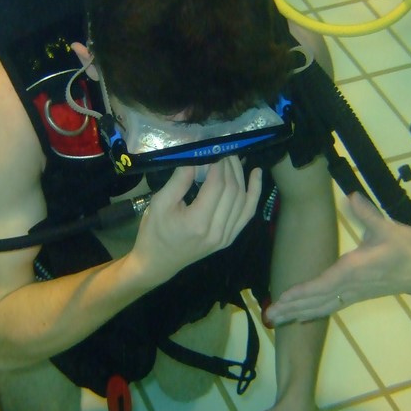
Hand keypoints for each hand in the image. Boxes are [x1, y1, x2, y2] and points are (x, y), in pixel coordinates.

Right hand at [130, 157, 262, 284]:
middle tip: (221, 147)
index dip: (218, 163)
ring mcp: (226, 237)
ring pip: (243, 199)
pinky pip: (248, 212)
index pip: (217, 185)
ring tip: (233, 156)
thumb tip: (196, 156)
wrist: (158, 263)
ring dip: (240, 175)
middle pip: (232, 190)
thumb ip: (180, 180)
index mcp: (197, 223)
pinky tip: (256, 174)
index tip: (213, 147)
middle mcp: (217, 231)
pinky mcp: (230, 238)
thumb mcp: (159, 203)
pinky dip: (255, 192)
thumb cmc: (154, 232)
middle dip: (229, 165)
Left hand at [266, 193, 410, 324]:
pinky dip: (313, 312)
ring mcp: (354, 294)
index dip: (302, 291)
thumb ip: (367, 213)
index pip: (323, 284)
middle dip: (292, 308)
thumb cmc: (409, 251)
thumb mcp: (389, 229)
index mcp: (354, 270)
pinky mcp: (357, 296)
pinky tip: (301, 316)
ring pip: (322, 307)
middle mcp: (351, 286)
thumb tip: (351, 197)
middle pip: (317, 301)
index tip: (282, 298)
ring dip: (299, 313)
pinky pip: (331, 307)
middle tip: (269, 316)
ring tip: (276, 319)